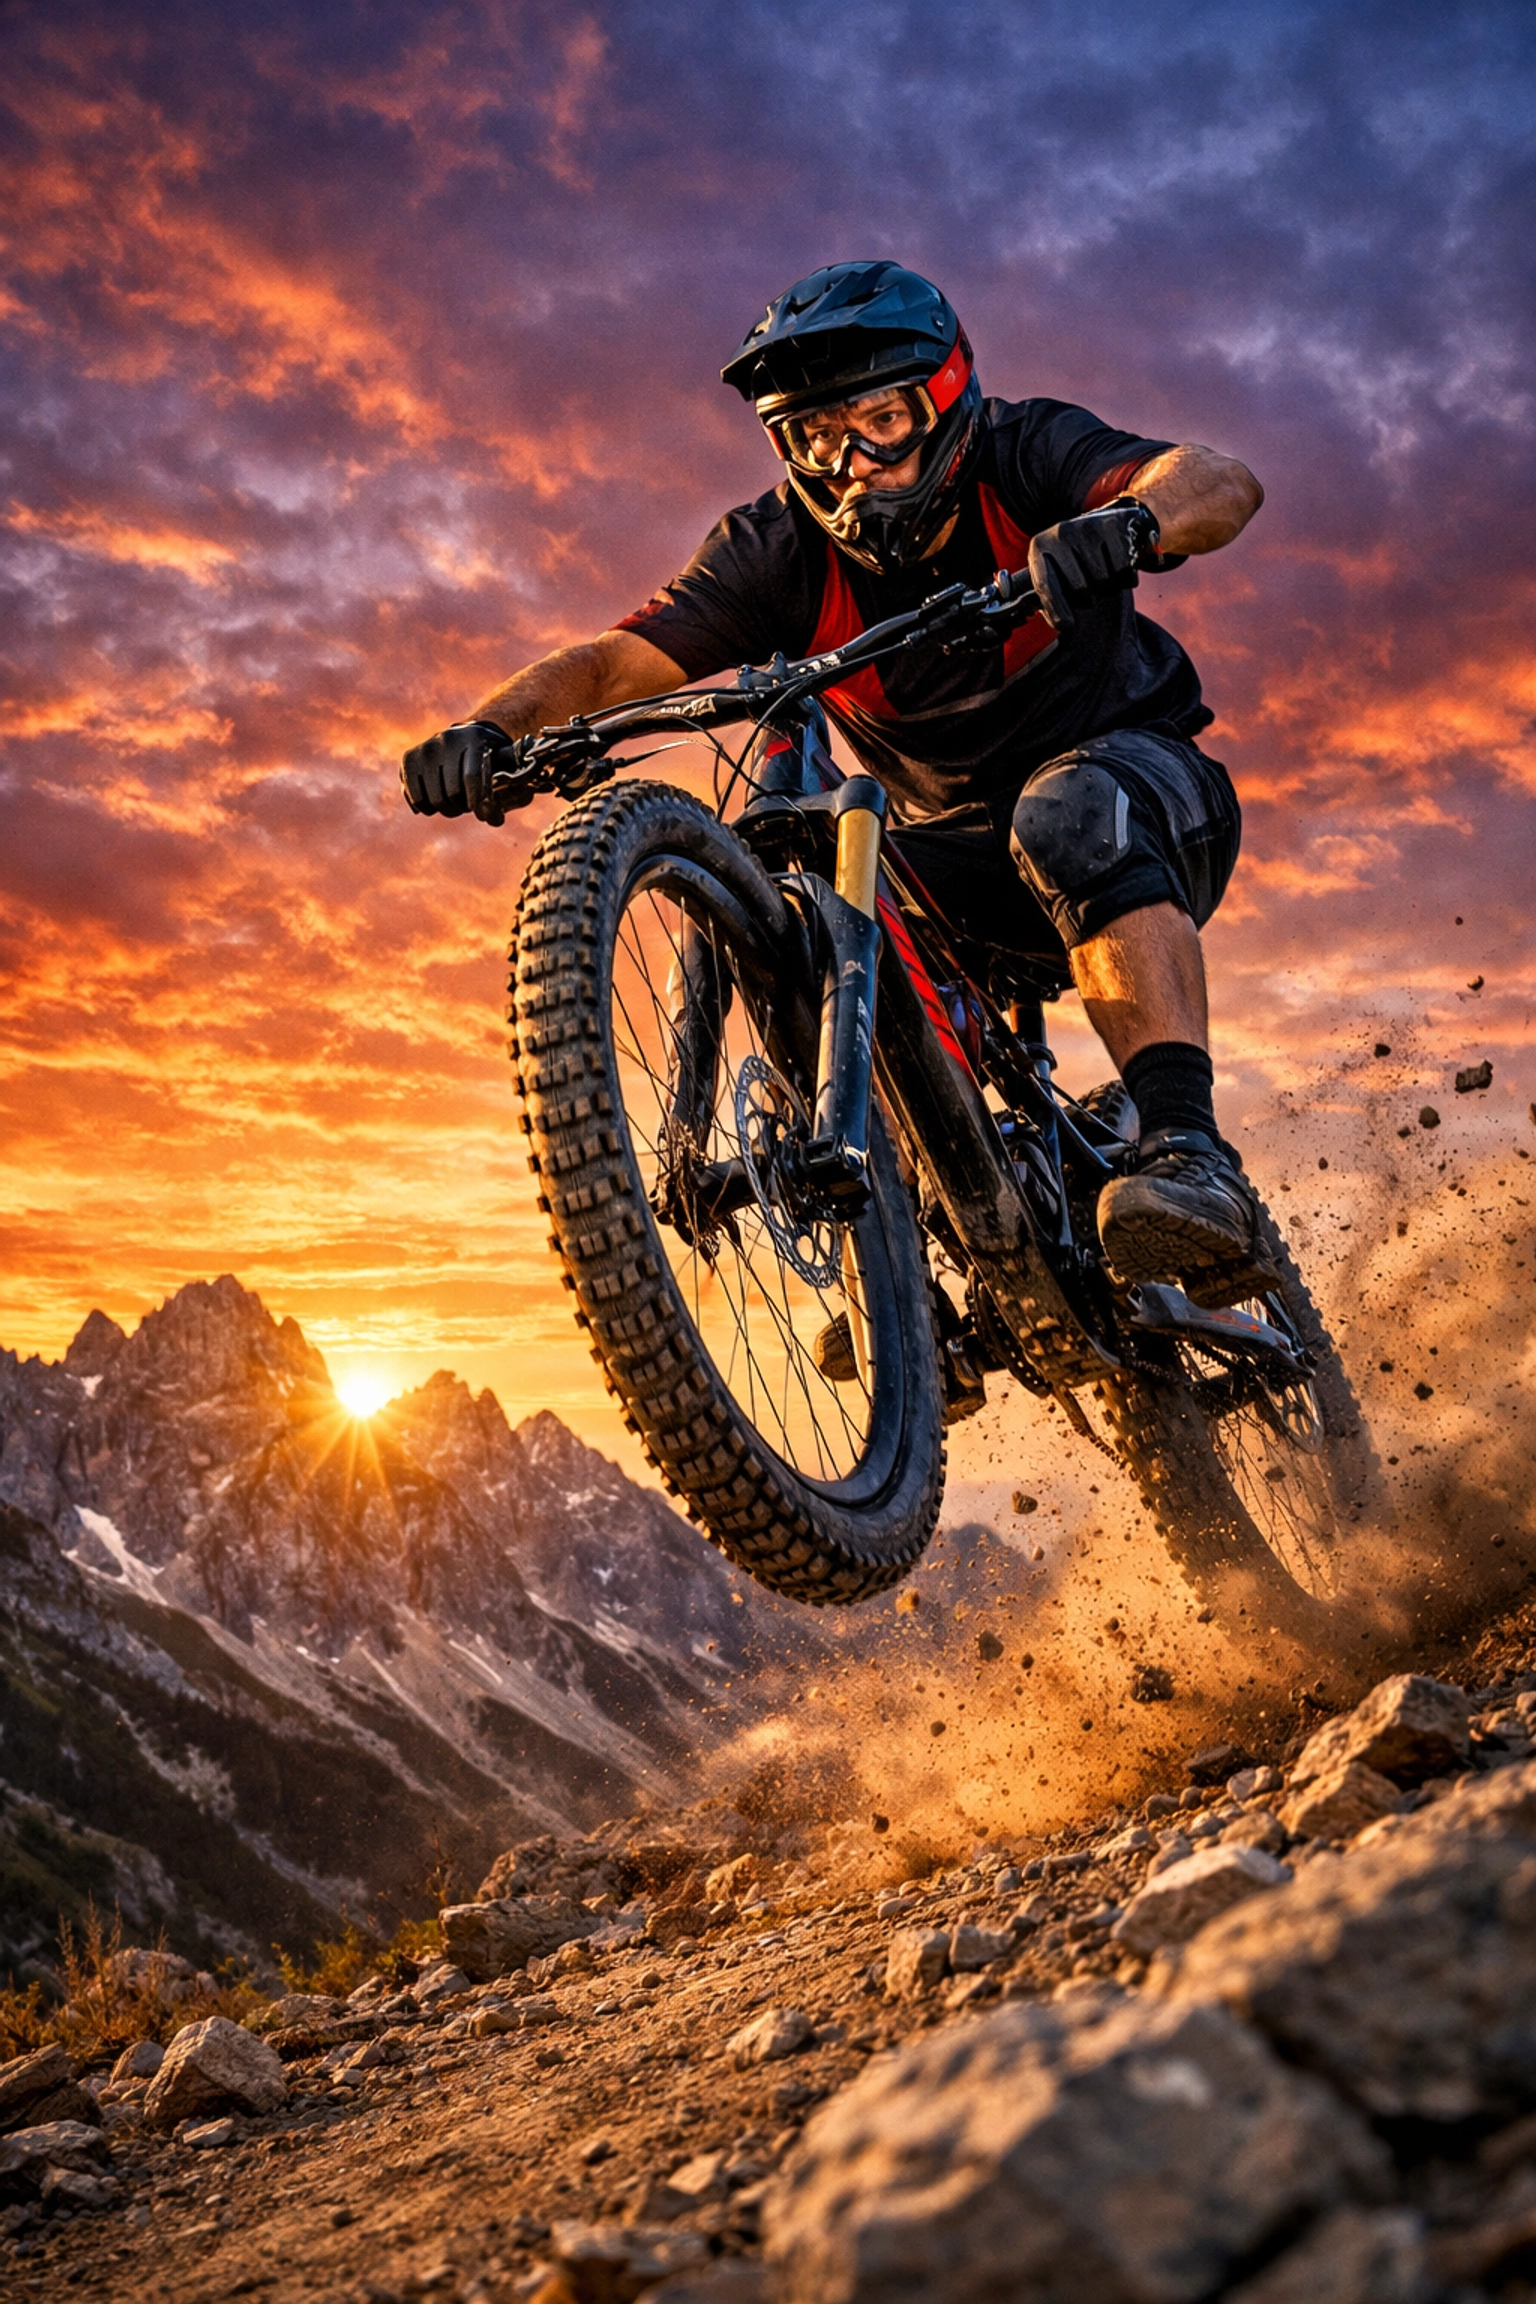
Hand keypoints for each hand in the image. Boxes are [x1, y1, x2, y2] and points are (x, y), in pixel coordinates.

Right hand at [399, 721, 528, 824]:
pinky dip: (425, 807)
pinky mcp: (409, 758)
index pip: (471, 777)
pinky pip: (414, 796)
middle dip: (462, 807)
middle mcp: (447, 739)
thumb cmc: (491, 757)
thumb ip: (510, 791)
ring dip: (446, 809)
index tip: (479, 810)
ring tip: (454, 803)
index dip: (476, 801)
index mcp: (474, 738)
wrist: (466, 736)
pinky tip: (434, 804)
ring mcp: (426, 748)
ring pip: (434, 798)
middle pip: (452, 792)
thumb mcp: (506, 766)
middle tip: (467, 805)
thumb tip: (495, 820)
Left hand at [1027, 501, 1158, 632]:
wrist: (1108, 524)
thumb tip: (1054, 620)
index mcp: (1039, 547)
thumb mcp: (1055, 573)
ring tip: (1105, 576)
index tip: (1066, 625)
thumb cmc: (1076, 559)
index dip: (1055, 608)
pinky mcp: (1113, 524)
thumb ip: (1047, 597)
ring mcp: (1087, 526)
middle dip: (1088, 597)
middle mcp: (1060, 533)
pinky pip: (1123, 568)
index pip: (1045, 584)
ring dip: (1108, 588)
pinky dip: (1126, 577)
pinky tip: (1121, 568)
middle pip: (1079, 587)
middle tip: (1091, 591)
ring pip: (1103, 579)